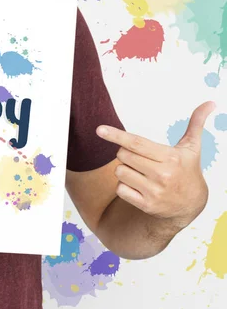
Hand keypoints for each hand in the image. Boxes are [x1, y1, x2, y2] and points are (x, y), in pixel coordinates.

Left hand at [95, 101, 215, 230]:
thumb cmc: (187, 170)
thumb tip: (210, 103)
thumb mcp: (192, 148)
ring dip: (124, 170)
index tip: (99, 130)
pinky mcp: (146, 205)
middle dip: (125, 153)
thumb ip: (196, 124)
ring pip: (119, 172)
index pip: (136, 143)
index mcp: (171, 157)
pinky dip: (124, 186)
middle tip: (139, 158)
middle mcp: (162, 175)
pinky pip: (120, 189)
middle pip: (123, 155)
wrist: (192, 204)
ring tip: (140, 173)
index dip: (116, 135)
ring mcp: (154, 191)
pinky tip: (138, 186)